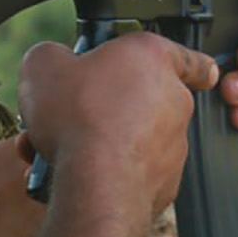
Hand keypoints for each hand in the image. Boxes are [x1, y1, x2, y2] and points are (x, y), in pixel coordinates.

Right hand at [17, 31, 216, 215]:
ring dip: (108, 139)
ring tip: (67, 147)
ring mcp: (175, 143)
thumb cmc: (79, 117)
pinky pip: (138, 170)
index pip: (185, 54)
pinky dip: (113, 170)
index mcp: (152, 58)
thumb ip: (51, 55)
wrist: (96, 182)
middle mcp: (173, 99)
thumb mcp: (43, 64)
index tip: (194, 70)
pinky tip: (82, 172)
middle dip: (113, 104)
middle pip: (148, 97)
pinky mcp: (167, 180)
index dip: (187, 61)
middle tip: (77, 111)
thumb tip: (51, 62)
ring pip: (140, 137)